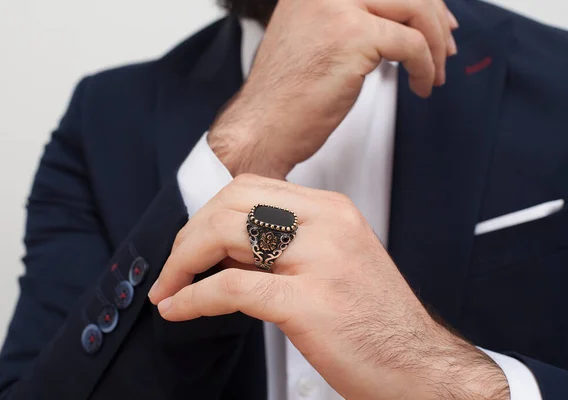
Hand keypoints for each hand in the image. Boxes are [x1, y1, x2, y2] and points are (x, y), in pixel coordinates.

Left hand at [149, 175, 508, 399]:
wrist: (418, 365)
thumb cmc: (375, 321)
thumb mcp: (334, 263)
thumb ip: (283, 247)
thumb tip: (224, 250)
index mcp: (333, 212)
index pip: (251, 189)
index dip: (208, 213)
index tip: (191, 241)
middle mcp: (328, 225)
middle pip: (232, 205)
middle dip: (189, 235)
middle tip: (174, 267)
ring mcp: (321, 261)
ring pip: (225, 235)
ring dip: (183, 262)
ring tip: (170, 287)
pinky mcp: (309, 302)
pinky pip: (231, 287)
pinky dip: (194, 297)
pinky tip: (180, 309)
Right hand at [209, 0, 458, 178]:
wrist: (261, 128)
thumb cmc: (286, 98)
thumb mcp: (314, 40)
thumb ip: (350, 21)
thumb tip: (398, 20)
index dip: (421, 0)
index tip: (437, 22)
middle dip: (436, 19)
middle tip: (446, 49)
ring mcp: (337, 8)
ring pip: (417, 7)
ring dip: (435, 44)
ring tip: (434, 73)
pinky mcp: (352, 37)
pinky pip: (412, 44)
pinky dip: (425, 68)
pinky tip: (420, 87)